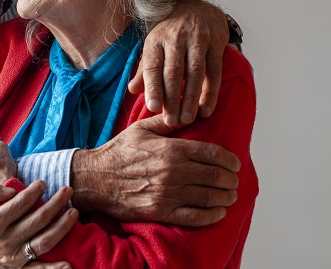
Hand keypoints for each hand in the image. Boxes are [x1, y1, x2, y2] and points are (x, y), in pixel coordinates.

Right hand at [0, 180, 77, 268]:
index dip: (35, 190)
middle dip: (57, 203)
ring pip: (43, 242)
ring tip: (74, 212)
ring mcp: (11, 257)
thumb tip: (11, 189)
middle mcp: (5, 240)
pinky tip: (69, 263)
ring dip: (62, 227)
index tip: (43, 182)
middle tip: (69, 190)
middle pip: (38, 220)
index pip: (21, 203)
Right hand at [70, 114, 239, 225]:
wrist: (95, 179)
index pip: (212, 154)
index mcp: (171, 149)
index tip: (235, 163)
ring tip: (231, 196)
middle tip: (234, 180)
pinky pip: (195, 217)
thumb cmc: (117, 152)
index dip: (229, 160)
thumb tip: (188, 113)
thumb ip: (167, 121)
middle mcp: (173, 171)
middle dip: (230, 179)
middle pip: (215, 176)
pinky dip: (212, 216)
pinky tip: (218, 212)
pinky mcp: (161, 211)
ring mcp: (168, 193)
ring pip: (209, 197)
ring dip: (226, 197)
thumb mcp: (141, 129)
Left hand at [128, 0, 227, 125]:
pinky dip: (211, 92)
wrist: (196, 7)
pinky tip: (206, 109)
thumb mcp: (154, 47)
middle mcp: (175, 39)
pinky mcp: (215, 43)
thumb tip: (132, 91)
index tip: (153, 108)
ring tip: (188, 119)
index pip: (152, 66)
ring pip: (195, 72)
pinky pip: (214, 70)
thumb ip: (145, 70)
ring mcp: (197, 40)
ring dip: (191, 98)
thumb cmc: (171, 34)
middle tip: (171, 121)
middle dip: (172, 98)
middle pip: (173, 72)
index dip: (152, 87)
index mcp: (155, 41)